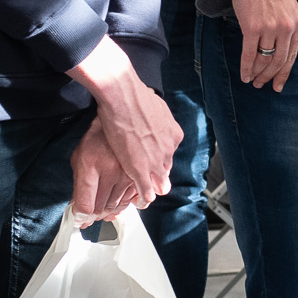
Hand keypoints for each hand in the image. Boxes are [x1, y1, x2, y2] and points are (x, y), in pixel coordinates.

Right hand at [71, 36, 177, 202]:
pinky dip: (143, 199)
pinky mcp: (142, 170)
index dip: (159, 159)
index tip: (151, 160)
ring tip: (143, 194)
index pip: (169, 154)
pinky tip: (139, 202)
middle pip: (166, 170)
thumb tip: (152, 111)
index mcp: (173, 134)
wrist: (123, 97)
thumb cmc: (134, 95)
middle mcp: (169, 149)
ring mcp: (157, 161)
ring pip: (160, 184)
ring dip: (152, 189)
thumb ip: (157, 114)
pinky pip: (147, 191)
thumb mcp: (155, 104)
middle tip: (146, 177)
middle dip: (157, 175)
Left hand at [71, 130, 143, 219]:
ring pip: (115, 206)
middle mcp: (110, 171)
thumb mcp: (80, 158)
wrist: (122, 121)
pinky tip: (113, 206)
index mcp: (90, 164)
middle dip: (92, 217)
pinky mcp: (139, 176)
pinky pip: (128, 201)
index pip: (85, 203)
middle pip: (100, 208)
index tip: (78, 220)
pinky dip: (120, 207)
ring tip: (99, 213)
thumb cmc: (97, 138)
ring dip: (106, 213)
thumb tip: (77, 207)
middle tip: (87, 219)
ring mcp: (127, 174)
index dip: (80, 216)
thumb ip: (78, 184)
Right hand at [233, 0, 297, 89]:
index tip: (278, 85)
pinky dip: (246, 67)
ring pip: (264, 59)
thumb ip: (289, 26)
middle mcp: (286, 28)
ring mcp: (270, 29)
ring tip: (252, 81)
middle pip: (278, 61)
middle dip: (270, 76)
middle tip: (262, 85)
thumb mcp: (290, 6)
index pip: (292, 56)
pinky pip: (248, 53)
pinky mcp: (252, 28)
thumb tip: (280, 48)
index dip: (284, 73)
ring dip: (257, 73)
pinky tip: (244, 75)